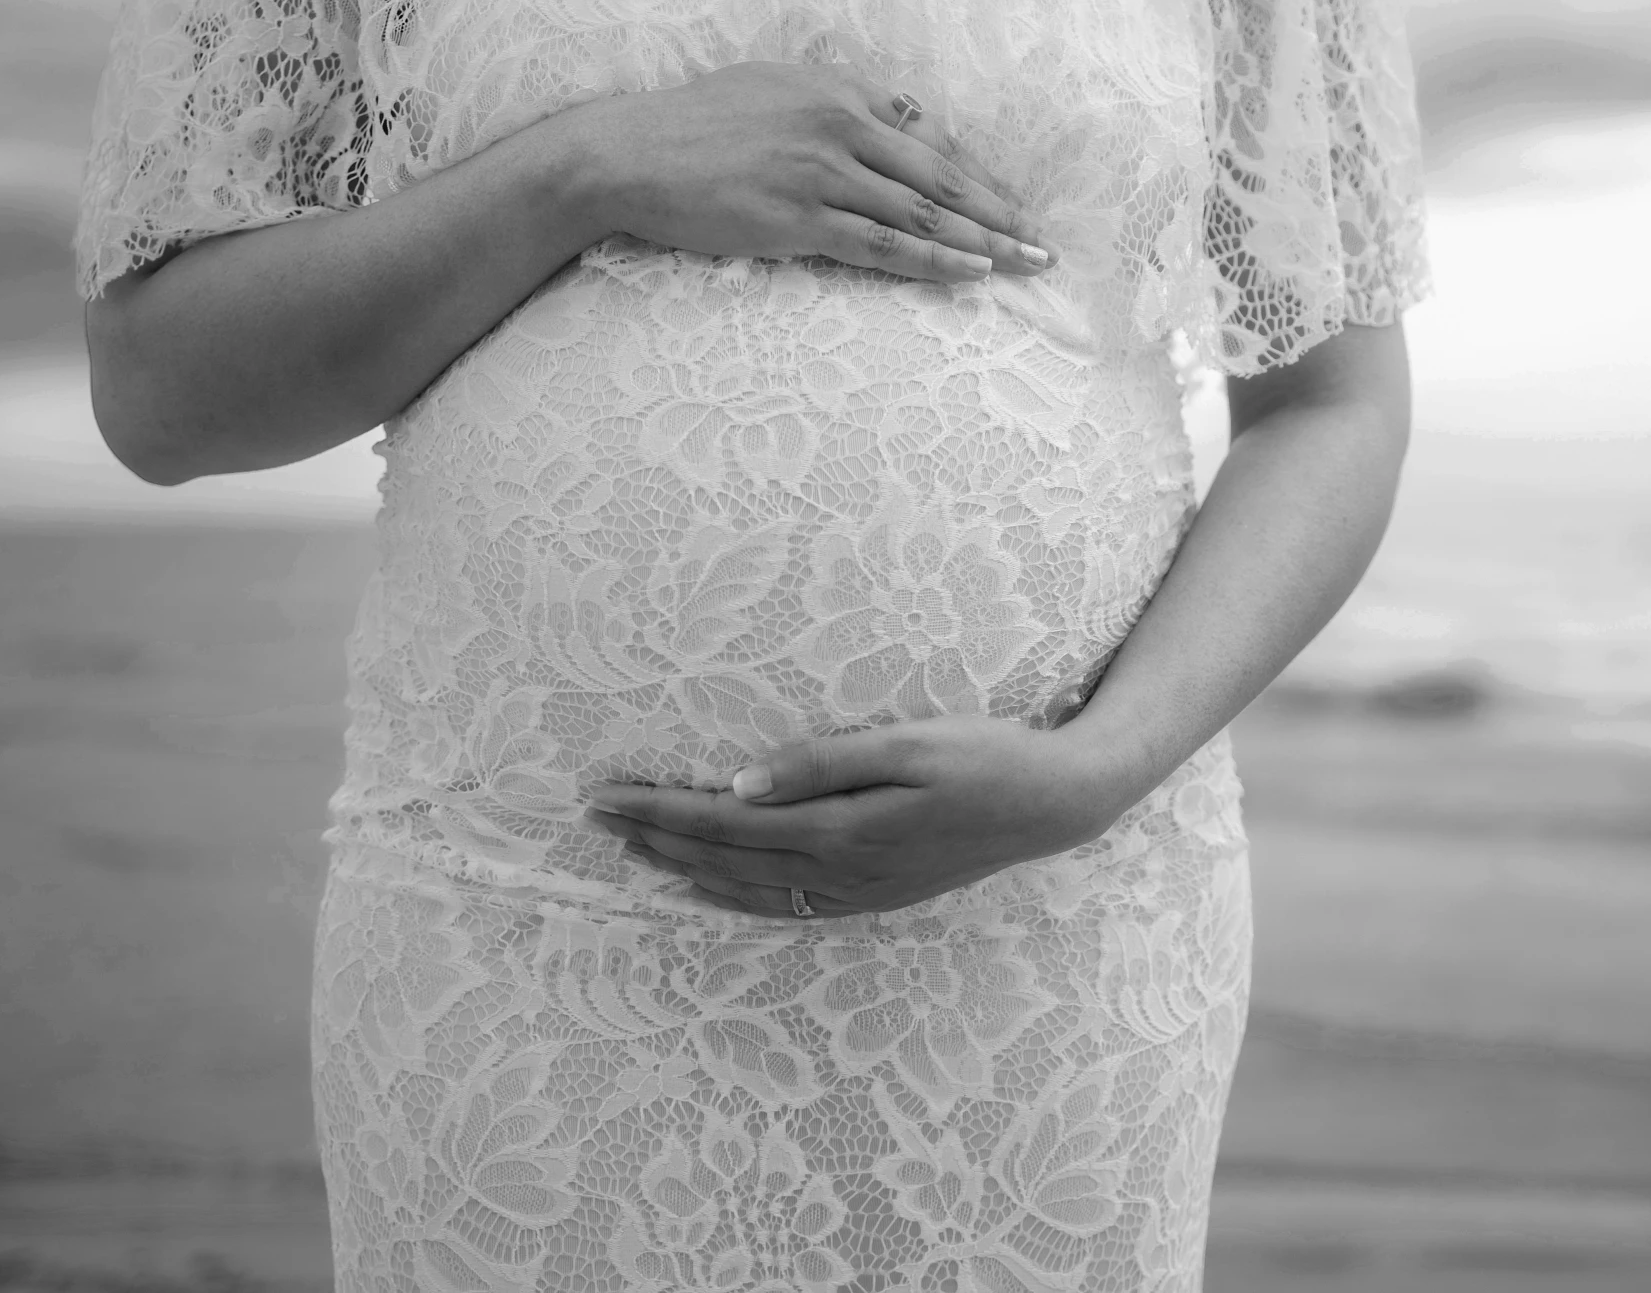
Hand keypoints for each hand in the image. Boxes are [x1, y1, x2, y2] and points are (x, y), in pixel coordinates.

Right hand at [558, 61, 1057, 285]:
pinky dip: (933, 259)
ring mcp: (820, 173)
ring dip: (982, 241)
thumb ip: (838, 103)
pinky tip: (971, 272)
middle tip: (1043, 240)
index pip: (926, 139)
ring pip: (921, 212)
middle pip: (940, 175)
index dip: (975, 175)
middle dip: (999, 211)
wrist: (628, 154)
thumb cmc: (694, 126)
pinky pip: (883, 244)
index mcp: (837, 92)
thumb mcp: (773, 88)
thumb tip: (900, 119)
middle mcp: (838, 126)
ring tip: (1025, 262)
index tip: (1010, 203)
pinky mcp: (799, 219)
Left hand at [583, 716, 1147, 919]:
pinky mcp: (876, 895)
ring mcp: (860, 892)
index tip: (605, 794)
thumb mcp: (909, 743)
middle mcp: (843, 873)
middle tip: (595, 818)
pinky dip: (735, 901)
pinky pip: (787, 906)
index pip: (726, 821)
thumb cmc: (988, 757)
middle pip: (726, 859)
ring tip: (633, 852)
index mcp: (843, 831)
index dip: (660, 810)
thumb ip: (822, 764)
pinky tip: (707, 891)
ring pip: (748, 889)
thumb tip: (738, 785)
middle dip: (656, 839)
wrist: (1055, 803)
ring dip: (685, 870)